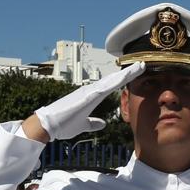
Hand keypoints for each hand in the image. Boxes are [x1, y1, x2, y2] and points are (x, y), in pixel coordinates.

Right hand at [27, 63, 144, 141]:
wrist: (47, 126)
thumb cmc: (63, 124)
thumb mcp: (83, 125)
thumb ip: (93, 123)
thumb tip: (103, 123)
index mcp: (92, 97)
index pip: (112, 86)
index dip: (124, 79)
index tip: (136, 73)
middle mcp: (91, 91)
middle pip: (114, 80)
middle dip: (129, 72)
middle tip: (143, 64)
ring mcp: (88, 92)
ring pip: (111, 80)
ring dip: (125, 73)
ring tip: (139, 66)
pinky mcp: (86, 97)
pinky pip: (104, 87)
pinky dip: (115, 82)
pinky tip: (125, 78)